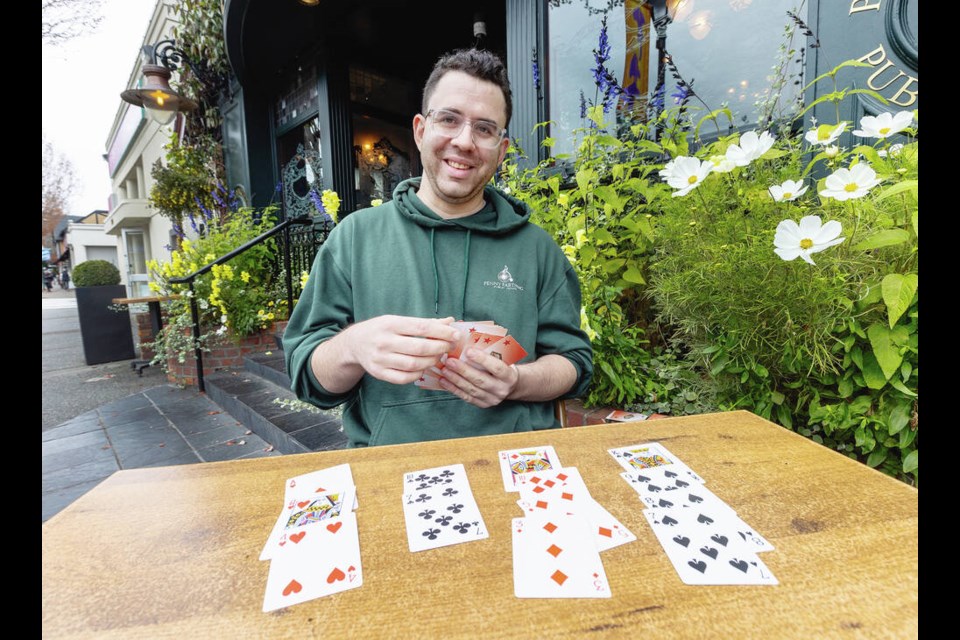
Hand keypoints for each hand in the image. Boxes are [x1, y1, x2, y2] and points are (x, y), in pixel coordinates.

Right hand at [345, 315, 459, 384]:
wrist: (354, 343)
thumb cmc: (382, 330)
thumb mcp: (399, 320)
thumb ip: (424, 323)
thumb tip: (450, 321)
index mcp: (390, 324)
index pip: (421, 327)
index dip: (442, 332)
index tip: (455, 335)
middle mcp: (384, 341)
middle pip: (420, 348)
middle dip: (440, 348)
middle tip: (450, 347)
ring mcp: (380, 359)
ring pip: (414, 365)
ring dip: (432, 361)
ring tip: (438, 357)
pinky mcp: (379, 373)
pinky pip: (404, 378)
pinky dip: (418, 374)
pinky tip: (423, 367)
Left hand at [439, 347, 519, 407]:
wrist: (511, 386)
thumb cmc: (503, 366)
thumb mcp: (503, 359)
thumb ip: (490, 353)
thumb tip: (468, 342)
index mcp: (509, 376)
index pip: (497, 367)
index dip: (482, 359)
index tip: (468, 351)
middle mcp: (501, 389)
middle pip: (480, 380)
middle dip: (463, 370)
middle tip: (449, 361)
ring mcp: (492, 399)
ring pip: (471, 390)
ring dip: (455, 379)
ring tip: (444, 370)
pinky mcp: (483, 404)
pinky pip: (466, 397)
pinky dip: (453, 389)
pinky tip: (444, 381)